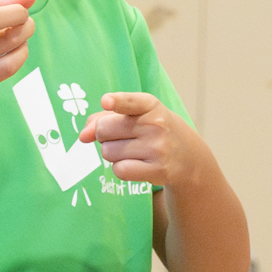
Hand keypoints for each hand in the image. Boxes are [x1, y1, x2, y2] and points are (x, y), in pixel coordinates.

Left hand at [78, 92, 203, 185]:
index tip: (106, 102)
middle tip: (122, 137)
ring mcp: (157, 149)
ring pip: (108, 152)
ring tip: (132, 151)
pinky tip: (135, 164)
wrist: (188, 157)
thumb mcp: (135, 115)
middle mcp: (156, 125)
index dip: (117, 102)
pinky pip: (119, 170)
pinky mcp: (157, 170)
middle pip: (104, 130)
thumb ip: (104, 118)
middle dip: (104, 135)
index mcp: (151, 105)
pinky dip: (121, 168)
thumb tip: (83, 136)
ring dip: (113, 153)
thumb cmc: (153, 130)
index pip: (131, 102)